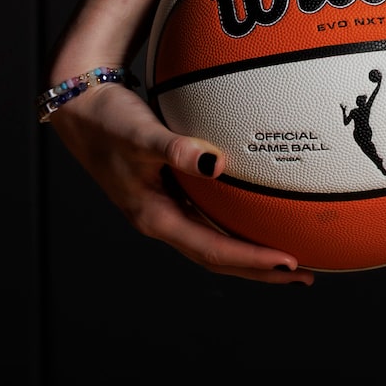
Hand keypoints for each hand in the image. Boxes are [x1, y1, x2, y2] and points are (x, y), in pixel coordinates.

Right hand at [48, 78, 314, 284]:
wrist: (81, 110)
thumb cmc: (108, 120)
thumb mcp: (139, 134)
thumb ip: (175, 149)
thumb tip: (216, 162)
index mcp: (153, 217)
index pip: (211, 250)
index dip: (251, 260)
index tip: (289, 263)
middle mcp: (162, 220)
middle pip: (218, 258)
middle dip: (260, 271)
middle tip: (304, 275)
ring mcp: (165, 210)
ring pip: (215, 242)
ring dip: (251, 254)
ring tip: (291, 259)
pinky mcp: (170, 194)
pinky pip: (211, 217)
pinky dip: (237, 225)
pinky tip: (261, 216)